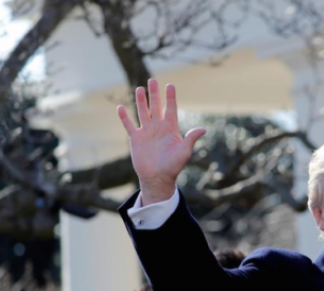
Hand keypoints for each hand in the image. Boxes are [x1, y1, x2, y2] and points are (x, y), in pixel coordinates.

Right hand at [116, 79, 205, 204]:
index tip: (170, 85)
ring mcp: (146, 132)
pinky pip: (129, 125)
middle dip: (154, 94)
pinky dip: (124, 117)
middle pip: (156, 107)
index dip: (170, 97)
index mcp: (170, 128)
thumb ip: (191, 138)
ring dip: (141, 101)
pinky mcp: (136, 139)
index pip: (171, 109)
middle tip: (152, 80)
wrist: (158, 178)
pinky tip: (120, 108)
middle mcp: (158, 127)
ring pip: (143, 112)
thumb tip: (203, 129)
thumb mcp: (184, 151)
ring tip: (139, 88)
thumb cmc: (173, 166)